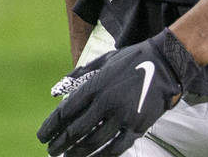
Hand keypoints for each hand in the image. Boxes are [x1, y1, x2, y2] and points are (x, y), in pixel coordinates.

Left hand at [38, 29, 195, 156]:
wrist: (165, 63)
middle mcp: (106, 103)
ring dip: (77, 153)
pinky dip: (101, 156)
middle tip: (52, 150)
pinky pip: (116, 148)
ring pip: (93, 143)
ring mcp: (122, 116)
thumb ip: (79, 76)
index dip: (51, 127)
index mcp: (96, 86)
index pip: (66, 112)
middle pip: (76, 131)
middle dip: (60, 144)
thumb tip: (56, 92)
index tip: (42, 137)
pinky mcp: (137, 126)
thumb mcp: (103, 60)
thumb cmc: (131, 60)